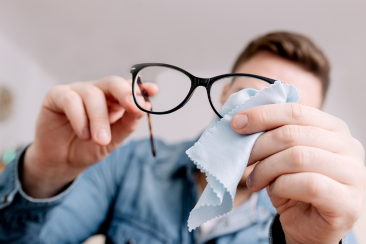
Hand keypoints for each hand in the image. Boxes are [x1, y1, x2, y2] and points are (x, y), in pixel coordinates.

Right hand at [23, 76, 157, 197]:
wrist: (62, 161)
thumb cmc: (90, 148)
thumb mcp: (114, 140)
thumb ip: (128, 124)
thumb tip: (144, 107)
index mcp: (115, 100)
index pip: (129, 89)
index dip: (141, 88)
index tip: (154, 90)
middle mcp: (98, 91)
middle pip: (113, 83)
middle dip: (125, 93)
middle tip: (133, 107)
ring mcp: (78, 91)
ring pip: (93, 94)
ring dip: (99, 119)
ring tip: (100, 140)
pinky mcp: (57, 95)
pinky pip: (71, 99)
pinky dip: (79, 118)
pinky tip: (83, 134)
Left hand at [231, 103, 365, 243]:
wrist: (309, 226)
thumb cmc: (294, 186)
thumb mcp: (281, 155)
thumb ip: (272, 135)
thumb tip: (241, 121)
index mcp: (333, 128)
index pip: (295, 111)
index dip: (262, 115)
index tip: (236, 123)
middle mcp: (348, 146)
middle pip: (292, 134)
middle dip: (259, 146)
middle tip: (243, 159)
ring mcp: (352, 174)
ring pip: (297, 157)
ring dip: (266, 169)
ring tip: (255, 181)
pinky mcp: (347, 201)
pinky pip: (308, 184)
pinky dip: (282, 186)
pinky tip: (273, 191)